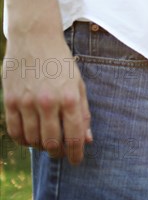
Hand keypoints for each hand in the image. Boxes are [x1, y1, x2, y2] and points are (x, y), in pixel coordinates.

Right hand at [2, 32, 91, 164]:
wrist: (35, 38)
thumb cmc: (61, 62)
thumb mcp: (79, 84)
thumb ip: (83, 112)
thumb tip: (86, 139)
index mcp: (70, 98)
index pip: (73, 136)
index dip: (75, 154)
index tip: (76, 161)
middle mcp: (48, 102)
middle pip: (51, 142)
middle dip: (58, 152)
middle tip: (60, 153)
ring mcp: (26, 102)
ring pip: (32, 139)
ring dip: (40, 147)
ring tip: (46, 144)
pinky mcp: (9, 100)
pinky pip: (14, 131)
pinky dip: (22, 140)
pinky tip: (29, 138)